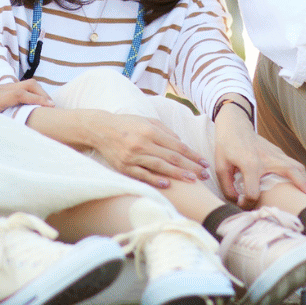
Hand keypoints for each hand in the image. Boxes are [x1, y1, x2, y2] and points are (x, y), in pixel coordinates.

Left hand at [0, 79, 53, 111]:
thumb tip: (2, 139)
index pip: (18, 94)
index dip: (35, 98)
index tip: (50, 105)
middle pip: (27, 84)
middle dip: (42, 93)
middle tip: (52, 106)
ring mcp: (0, 87)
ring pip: (24, 84)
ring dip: (38, 92)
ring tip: (47, 105)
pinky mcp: (1, 88)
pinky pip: (19, 87)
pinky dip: (30, 93)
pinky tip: (34, 104)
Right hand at [81, 110, 208, 189]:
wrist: (100, 129)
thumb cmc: (127, 124)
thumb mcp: (146, 120)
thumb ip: (165, 131)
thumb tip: (181, 144)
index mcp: (150, 131)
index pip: (177, 146)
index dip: (193, 155)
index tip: (204, 163)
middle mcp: (142, 143)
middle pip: (172, 158)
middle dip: (191, 167)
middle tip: (205, 175)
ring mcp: (133, 156)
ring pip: (160, 167)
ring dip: (178, 174)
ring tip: (192, 181)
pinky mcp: (124, 166)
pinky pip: (142, 174)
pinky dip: (154, 179)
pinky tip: (167, 184)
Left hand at [210, 102, 305, 203]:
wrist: (234, 124)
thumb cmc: (226, 145)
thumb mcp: (220, 166)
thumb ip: (227, 186)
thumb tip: (237, 201)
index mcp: (250, 163)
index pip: (253, 191)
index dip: (247, 201)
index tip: (242, 202)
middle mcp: (267, 158)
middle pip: (290, 173)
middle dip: (301, 188)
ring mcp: (275, 153)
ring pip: (296, 167)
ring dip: (305, 182)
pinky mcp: (278, 152)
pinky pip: (293, 164)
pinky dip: (300, 175)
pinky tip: (303, 186)